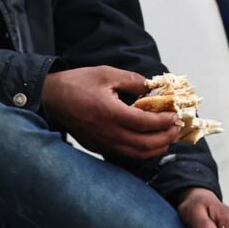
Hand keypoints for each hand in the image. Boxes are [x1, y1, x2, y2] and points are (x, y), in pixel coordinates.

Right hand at [41, 66, 179, 159]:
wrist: (52, 98)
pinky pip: (125, 154)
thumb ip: (132, 80)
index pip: (145, 123)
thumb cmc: (78, 83)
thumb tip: (152, 87)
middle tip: (176, 128)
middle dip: (165, 138)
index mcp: (111, 113)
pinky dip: (141, 152)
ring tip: (167, 138)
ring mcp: (102, 143)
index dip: (164, 121)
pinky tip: (148, 142)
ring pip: (136, 154)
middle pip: (145, 144)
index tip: (174, 115)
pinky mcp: (98, 147)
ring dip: (156, 148)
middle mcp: (108, 132)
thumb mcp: (106, 73)